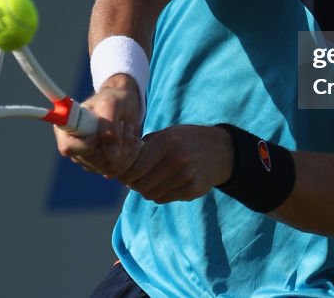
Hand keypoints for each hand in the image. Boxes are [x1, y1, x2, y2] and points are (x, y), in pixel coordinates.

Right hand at [54, 74, 141, 177]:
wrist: (125, 104)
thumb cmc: (113, 99)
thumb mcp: (112, 105)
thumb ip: (109, 127)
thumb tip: (111, 155)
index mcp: (66, 128)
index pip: (68, 148)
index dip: (86, 145)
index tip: (100, 134)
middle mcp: (74, 146)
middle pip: (92, 162)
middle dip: (114, 145)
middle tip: (124, 126)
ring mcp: (88, 158)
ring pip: (108, 168)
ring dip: (125, 149)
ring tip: (129, 129)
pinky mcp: (102, 165)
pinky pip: (118, 170)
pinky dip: (130, 155)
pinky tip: (132, 139)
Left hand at [117, 125, 232, 203]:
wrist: (221, 151)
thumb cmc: (185, 140)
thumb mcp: (166, 135)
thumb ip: (142, 148)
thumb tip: (112, 170)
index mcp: (166, 142)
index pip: (135, 167)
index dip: (125, 174)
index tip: (123, 173)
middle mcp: (176, 159)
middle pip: (141, 184)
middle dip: (134, 183)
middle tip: (137, 177)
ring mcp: (186, 176)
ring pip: (151, 194)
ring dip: (147, 189)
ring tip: (154, 178)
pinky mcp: (192, 190)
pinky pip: (164, 199)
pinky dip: (160, 193)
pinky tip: (168, 182)